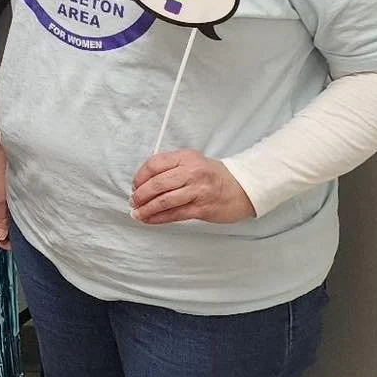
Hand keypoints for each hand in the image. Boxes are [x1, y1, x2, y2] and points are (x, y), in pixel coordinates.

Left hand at [130, 150, 255, 224]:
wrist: (243, 188)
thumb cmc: (214, 176)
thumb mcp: (193, 162)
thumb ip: (171, 167)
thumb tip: (143, 182)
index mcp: (186, 157)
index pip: (154, 164)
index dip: (140, 177)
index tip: (135, 186)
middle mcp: (192, 172)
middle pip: (156, 184)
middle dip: (140, 195)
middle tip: (133, 202)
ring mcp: (197, 190)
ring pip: (163, 201)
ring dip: (146, 209)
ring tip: (137, 213)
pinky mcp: (202, 208)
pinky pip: (174, 214)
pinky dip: (158, 218)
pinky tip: (149, 220)